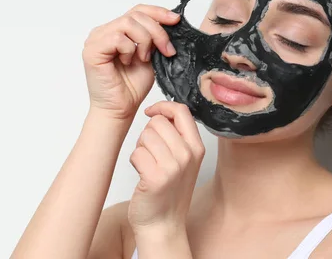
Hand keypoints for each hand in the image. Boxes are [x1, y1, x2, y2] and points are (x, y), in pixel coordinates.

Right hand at [82, 5, 179, 121]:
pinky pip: (117, 38)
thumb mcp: (150, 55)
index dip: (158, 12)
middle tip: (167, 50)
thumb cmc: (131, 87)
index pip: (137, 11)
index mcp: (116, 30)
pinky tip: (128, 62)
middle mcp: (103, 32)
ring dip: (144, 41)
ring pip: (128, 23)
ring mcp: (95, 39)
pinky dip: (129, 50)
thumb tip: (170, 21)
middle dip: (157, 31)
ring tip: (144, 59)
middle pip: (135, 15)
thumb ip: (153, 38)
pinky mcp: (92, 50)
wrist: (120, 109)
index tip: (175, 20)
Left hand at [127, 101, 204, 236]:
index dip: (162, 106)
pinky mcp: (156, 178)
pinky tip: (142, 176)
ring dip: (140, 149)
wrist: (163, 225)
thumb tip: (161, 111)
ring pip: (145, 136)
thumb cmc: (167, 191)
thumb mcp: (182, 161)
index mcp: (196, 148)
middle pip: (157, 122)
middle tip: (151, 154)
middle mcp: (188, 155)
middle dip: (148, 134)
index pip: (181, 110)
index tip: (151, 111)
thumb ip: (177, 136)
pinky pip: (136, 153)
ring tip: (147, 165)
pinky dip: (134, 162)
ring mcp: (173, 167)